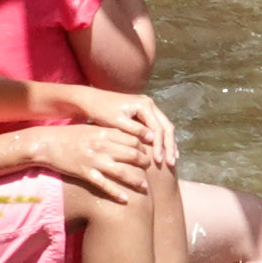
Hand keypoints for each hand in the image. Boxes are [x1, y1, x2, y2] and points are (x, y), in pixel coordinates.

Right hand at [24, 122, 153, 202]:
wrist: (45, 143)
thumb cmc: (70, 135)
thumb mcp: (92, 129)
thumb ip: (110, 133)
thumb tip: (131, 136)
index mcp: (104, 133)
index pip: (133, 139)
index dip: (145, 146)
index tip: (151, 151)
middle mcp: (101, 146)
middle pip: (132, 155)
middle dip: (145, 162)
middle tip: (152, 168)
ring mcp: (93, 160)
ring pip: (121, 172)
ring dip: (136, 181)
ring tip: (145, 187)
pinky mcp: (84, 173)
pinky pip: (103, 185)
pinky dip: (116, 193)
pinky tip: (125, 200)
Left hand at [58, 83, 174, 165]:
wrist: (89, 100)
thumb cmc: (100, 111)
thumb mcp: (116, 121)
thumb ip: (135, 130)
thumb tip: (153, 139)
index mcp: (144, 105)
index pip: (158, 128)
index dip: (160, 146)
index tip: (159, 161)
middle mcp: (150, 104)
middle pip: (167, 127)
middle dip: (170, 146)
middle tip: (171, 163)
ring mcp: (148, 108)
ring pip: (165, 128)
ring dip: (169, 144)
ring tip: (172, 160)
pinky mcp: (144, 113)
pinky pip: (158, 128)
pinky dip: (162, 140)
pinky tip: (164, 152)